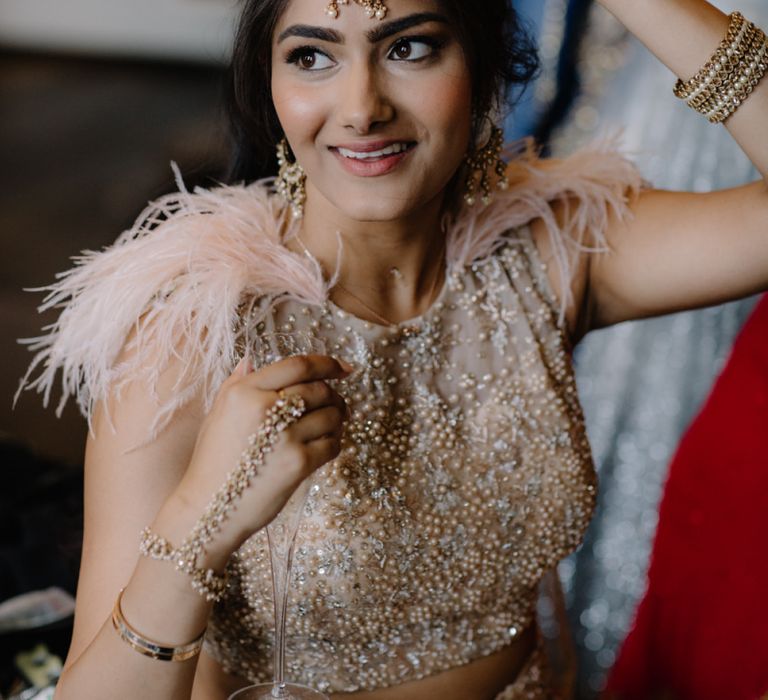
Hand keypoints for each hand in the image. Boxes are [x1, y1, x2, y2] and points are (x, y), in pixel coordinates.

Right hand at [168, 354, 350, 562]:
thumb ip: (236, 384)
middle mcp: (265, 408)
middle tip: (337, 404)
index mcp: (245, 391)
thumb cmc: (212, 462)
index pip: (298, 365)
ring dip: (337, 420)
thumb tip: (250, 360)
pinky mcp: (299, 463)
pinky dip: (334, 443)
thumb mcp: (217, 415)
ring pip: (331, 415)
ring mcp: (284, 436)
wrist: (208, 510)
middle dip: (334, 396)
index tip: (343, 369)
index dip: (327, 364)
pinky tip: (323, 448)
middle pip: (319, 389)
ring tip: (329, 427)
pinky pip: (333, 444)